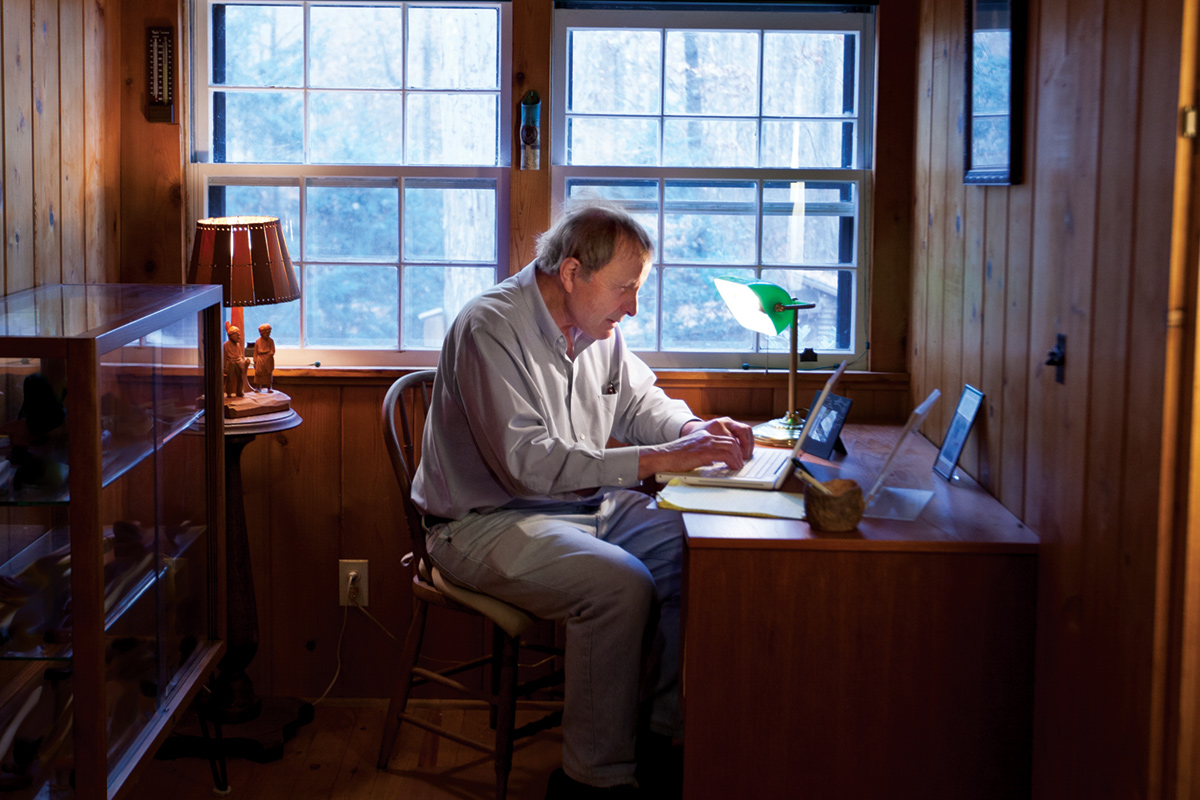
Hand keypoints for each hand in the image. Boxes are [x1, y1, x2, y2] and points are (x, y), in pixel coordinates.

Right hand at [638, 417, 754, 479]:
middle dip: (739, 452)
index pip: (725, 438)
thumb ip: (703, 455)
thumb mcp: (692, 454)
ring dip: (738, 457)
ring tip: (739, 466)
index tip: (738, 457)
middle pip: (731, 441)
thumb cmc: (673, 458)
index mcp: (703, 435)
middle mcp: (706, 436)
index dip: (735, 447)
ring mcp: (705, 443)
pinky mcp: (704, 452)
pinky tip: (733, 467)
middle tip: (741, 462)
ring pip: (731, 446)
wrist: (661, 456)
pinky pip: (725, 454)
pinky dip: (732, 461)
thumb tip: (713, 463)